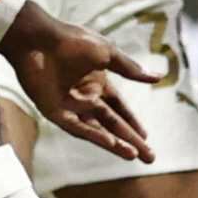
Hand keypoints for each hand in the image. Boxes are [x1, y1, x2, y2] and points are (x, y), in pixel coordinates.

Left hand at [3, 3, 158, 166]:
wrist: (38, 40)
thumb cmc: (71, 41)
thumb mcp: (108, 54)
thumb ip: (131, 70)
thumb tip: (159, 77)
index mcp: (98, 83)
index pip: (120, 109)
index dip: (133, 123)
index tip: (147, 137)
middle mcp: (86, 98)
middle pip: (113, 124)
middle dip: (132, 141)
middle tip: (150, 158)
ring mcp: (71, 107)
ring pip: (98, 131)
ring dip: (116, 144)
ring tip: (134, 156)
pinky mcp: (55, 113)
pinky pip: (78, 128)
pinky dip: (95, 137)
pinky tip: (112, 145)